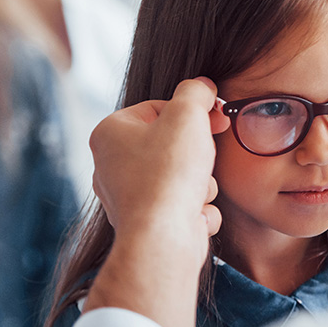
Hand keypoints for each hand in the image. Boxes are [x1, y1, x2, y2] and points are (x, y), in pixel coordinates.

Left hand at [85, 77, 229, 326]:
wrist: (163, 238)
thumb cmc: (170, 173)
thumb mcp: (188, 114)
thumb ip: (196, 92)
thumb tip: (202, 88)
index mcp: (110, 132)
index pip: (159, 108)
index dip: (194, 112)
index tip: (217, 117)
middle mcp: (110, 164)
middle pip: (171, 144)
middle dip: (198, 153)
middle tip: (208, 157)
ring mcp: (127, 196)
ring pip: (180, 176)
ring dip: (201, 183)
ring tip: (197, 192)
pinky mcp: (145, 222)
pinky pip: (180, 205)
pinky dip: (194, 209)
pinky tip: (194, 215)